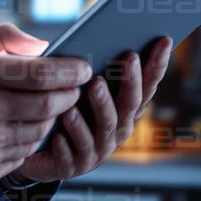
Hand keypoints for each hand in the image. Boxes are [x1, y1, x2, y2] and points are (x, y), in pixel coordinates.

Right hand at [0, 34, 89, 185]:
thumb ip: (3, 37)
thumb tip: (44, 45)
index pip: (42, 74)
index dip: (70, 71)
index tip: (82, 69)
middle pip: (49, 106)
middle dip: (68, 96)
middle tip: (72, 89)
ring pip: (40, 133)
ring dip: (50, 120)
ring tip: (46, 108)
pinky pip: (22, 155)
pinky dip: (28, 141)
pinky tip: (19, 128)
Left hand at [8, 36, 171, 183]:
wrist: (37, 154)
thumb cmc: (63, 111)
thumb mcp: (77, 88)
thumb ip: (87, 68)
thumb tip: (96, 33)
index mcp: (123, 111)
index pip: (147, 87)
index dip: (157, 66)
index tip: (164, 41)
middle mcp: (117, 131)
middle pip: (129, 105)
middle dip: (131, 81)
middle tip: (129, 57)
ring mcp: (97, 151)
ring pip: (104, 127)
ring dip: (101, 106)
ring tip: (93, 86)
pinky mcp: (73, 167)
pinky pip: (72, 154)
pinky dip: (68, 142)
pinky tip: (59, 133)